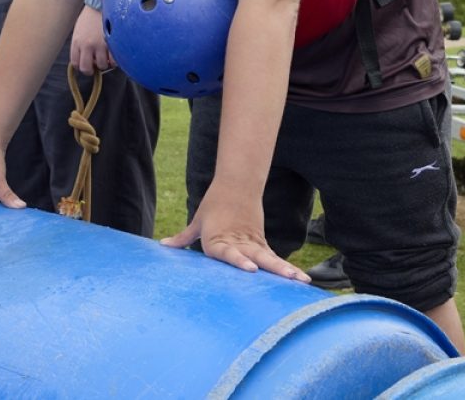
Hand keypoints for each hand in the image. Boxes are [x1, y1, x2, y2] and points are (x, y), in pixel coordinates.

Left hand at [70, 5, 113, 73]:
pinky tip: (114, 55)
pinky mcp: (112, 43)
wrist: (102, 4)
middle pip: (86, 68)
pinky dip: (115, 61)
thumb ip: (80, 44)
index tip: (86, 64)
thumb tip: (84, 58)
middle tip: (96, 65)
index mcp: (77, 42)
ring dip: (105, 64)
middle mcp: (87, 45)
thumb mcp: (79, 30)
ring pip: (102, 66)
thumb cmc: (90, 16)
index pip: (75, 63)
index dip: (81, 66)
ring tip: (106, 57)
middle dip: (91, 70)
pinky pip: (114, 60)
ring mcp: (100, 45)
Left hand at [160, 179, 308, 281]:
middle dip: (273, 269)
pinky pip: (274, 258)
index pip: (230, 253)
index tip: (251, 269)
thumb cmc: (214, 205)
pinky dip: (286, 268)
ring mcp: (253, 243)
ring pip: (271, 258)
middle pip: (259, 258)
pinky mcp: (261, 243)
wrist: (236, 184)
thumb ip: (183, 238)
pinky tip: (299, 279)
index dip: (239, 261)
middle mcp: (240, 243)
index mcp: (220, 240)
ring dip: (286, 270)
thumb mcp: (198, 222)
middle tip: (288, 278)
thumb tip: (163, 245)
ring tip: (301, 280)